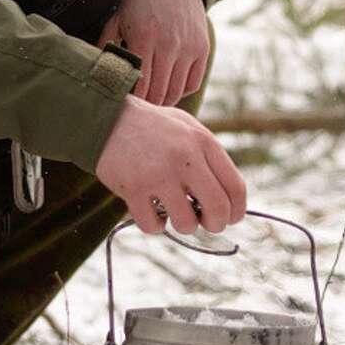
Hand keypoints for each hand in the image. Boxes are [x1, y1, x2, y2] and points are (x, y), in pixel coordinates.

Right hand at [94, 96, 246, 233]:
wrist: (107, 117)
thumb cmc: (153, 127)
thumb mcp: (188, 128)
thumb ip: (210, 158)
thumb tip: (230, 200)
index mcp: (203, 142)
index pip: (236, 188)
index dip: (237, 211)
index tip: (229, 218)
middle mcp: (185, 158)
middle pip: (218, 209)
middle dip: (215, 225)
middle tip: (206, 224)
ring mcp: (158, 174)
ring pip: (186, 223)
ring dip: (183, 226)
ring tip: (174, 213)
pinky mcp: (133, 188)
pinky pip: (153, 226)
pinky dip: (155, 226)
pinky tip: (152, 212)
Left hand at [99, 0, 207, 105]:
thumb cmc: (140, 0)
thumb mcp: (117, 18)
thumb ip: (106, 45)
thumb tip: (95, 72)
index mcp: (144, 37)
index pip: (138, 85)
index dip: (132, 100)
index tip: (124, 101)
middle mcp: (169, 44)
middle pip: (157, 94)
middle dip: (146, 104)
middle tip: (136, 106)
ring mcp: (189, 48)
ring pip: (175, 93)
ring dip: (162, 101)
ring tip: (151, 99)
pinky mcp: (203, 49)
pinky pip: (192, 84)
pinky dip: (180, 91)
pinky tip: (168, 86)